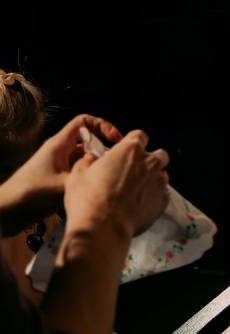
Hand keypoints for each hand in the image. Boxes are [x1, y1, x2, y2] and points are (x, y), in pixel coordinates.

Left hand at [0, 114, 123, 231]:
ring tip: (109, 176)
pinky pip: (78, 171)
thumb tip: (110, 163)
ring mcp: (58, 165)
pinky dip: (88, 176)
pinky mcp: (57, 178)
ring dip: (96, 164)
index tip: (115, 140)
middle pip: (88, 141)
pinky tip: (96, 188)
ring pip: (84, 157)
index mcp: (60, 144)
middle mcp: (60, 151)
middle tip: (116, 161)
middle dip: (103, 149)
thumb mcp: (66, 182)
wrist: (7, 212)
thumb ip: (89, 171)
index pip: (84, 122)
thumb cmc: (33, 193)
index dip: (102, 126)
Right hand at [63, 129, 169, 239]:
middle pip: (158, 154)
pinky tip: (140, 205)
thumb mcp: (77, 174)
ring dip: (153, 179)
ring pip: (162, 174)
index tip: (124, 152)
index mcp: (130, 150)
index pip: (139, 136)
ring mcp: (159, 182)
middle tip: (132, 172)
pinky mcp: (163, 201)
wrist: (102, 228)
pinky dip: (154, 197)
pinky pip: (163, 194)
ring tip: (136, 190)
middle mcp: (149, 162)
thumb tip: (93, 158)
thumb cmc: (87, 198)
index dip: (132, 143)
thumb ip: (88, 160)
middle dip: (149, 159)